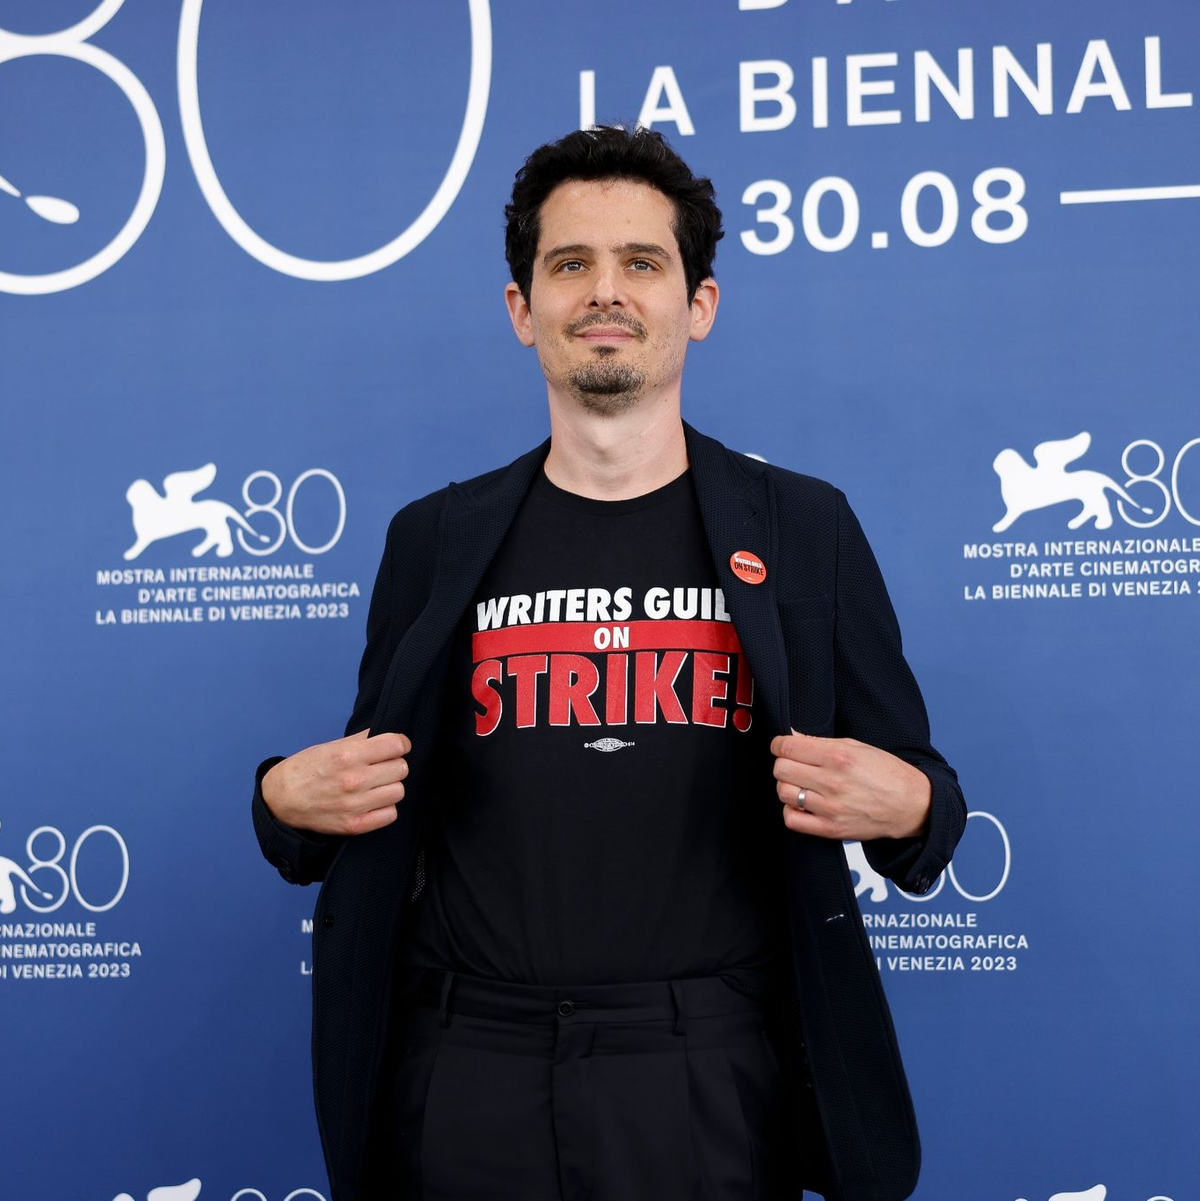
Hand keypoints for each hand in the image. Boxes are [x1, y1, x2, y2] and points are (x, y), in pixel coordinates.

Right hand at [261, 728, 410, 835]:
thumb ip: (362, 740)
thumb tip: (389, 736)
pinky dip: (385, 808)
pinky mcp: (355, 825)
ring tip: (375, 785)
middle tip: (381, 767)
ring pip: (399, 791)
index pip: (396, 745)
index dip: (400, 744)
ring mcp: (355, 805)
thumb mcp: (331, 746)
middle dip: (393, 764)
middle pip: (401, 768)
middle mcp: (354, 780)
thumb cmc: (305, 770)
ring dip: (390, 787)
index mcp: (348, 756)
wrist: (280, 800)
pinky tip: (372, 802)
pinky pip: (391, 814)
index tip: (395, 747)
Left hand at [770, 729, 930, 841]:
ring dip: (787, 786)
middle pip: (781, 769)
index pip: (788, 747)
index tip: (782, 746)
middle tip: (794, 764)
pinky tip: (802, 804)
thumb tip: (791, 736)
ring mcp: (831, 808)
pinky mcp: (831, 829)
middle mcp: (833, 782)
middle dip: (783, 764)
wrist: (911, 805)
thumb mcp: (857, 746)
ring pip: (783, 793)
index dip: (779, 744)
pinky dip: (791, 811)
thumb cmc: (888, 774)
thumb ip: (820, 742)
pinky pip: (792, 820)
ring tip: (801, 784)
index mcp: (839, 756)